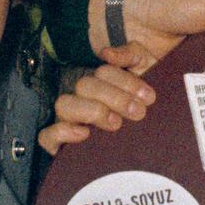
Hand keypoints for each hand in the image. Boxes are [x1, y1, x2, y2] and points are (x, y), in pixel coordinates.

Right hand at [39, 62, 154, 155]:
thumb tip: (106, 53)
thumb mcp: (148, 75)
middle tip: (138, 112)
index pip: (104, 72)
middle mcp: (84, 101)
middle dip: (114, 97)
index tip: (149, 97)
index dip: (126, 81)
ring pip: (64, 105)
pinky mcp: (62, 147)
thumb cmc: (148, 112)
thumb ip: (131, 55)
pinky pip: (47, 136)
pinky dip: (61, 132)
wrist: (157, 151)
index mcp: (103, 84)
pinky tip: (84, 133)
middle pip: (85, 86)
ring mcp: (71, 122)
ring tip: (116, 123)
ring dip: (91, 110)